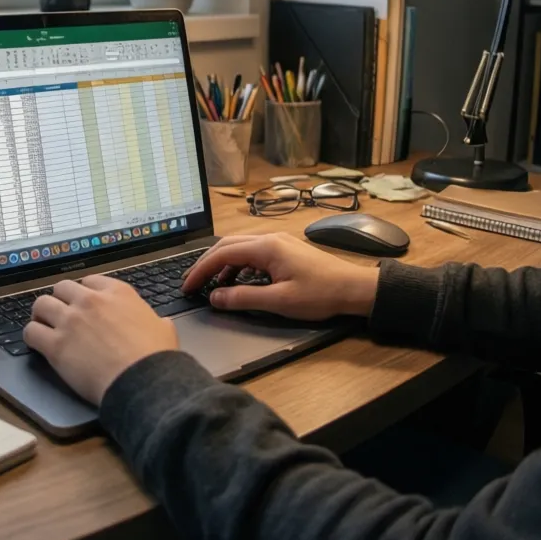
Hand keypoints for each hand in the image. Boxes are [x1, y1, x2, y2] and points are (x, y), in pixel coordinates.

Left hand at [23, 276, 178, 405]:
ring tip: (44, 325)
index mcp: (117, 292)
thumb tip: (159, 324)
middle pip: (62, 288)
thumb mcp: (164, 328)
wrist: (142, 379)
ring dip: (42, 314)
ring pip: (41, 304)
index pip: (89, 281)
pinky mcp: (56, 345)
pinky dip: (31, 336)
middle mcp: (90, 301)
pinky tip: (37, 343)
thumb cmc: (155, 357)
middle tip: (61, 314)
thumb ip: (155, 320)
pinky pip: (31, 332)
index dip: (83, 293)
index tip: (82, 303)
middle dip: (61, 300)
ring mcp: (71, 321)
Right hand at [181, 233, 379, 320]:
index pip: (221, 254)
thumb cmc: (321, 294)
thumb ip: (243, 298)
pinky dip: (237, 265)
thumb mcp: (279, 300)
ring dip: (221, 264)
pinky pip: (252, 252)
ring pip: (238, 248)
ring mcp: (278, 242)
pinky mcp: (284, 250)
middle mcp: (269, 238)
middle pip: (226, 246)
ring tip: (209, 285)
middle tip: (190, 282)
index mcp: (266, 247)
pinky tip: (235, 281)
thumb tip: (215, 297)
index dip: (200, 270)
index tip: (187, 286)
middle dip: (205, 264)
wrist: (354, 288)